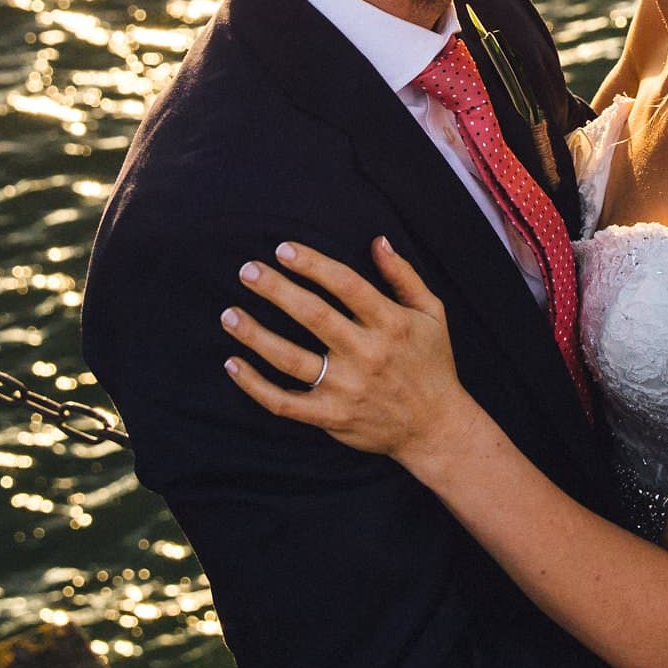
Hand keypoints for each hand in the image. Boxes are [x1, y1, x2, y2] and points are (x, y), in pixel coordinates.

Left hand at [220, 238, 482, 469]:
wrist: (436, 427)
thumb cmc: (432, 363)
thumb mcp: (432, 314)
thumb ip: (404, 276)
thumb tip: (377, 241)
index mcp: (392, 323)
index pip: (346, 285)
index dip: (313, 264)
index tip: (283, 249)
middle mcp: (367, 353)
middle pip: (313, 316)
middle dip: (275, 289)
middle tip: (247, 270)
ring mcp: (347, 388)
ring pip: (290, 358)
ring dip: (255, 335)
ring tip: (230, 314)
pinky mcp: (331, 416)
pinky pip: (283, 402)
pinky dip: (254, 385)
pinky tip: (233, 364)